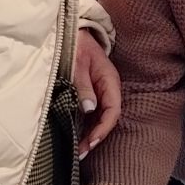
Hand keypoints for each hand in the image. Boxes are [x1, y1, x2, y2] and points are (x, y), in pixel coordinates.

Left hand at [72, 29, 120, 157]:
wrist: (72, 32)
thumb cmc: (75, 45)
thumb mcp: (77, 64)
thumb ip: (83, 85)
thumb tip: (89, 108)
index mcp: (110, 80)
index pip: (113, 110)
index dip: (103, 128)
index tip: (91, 142)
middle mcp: (108, 88)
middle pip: (107, 118)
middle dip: (96, 137)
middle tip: (81, 152)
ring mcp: (100, 91)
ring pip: (100, 117)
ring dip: (91, 134)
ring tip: (79, 150)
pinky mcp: (91, 93)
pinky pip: (93, 113)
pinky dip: (86, 126)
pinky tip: (78, 136)